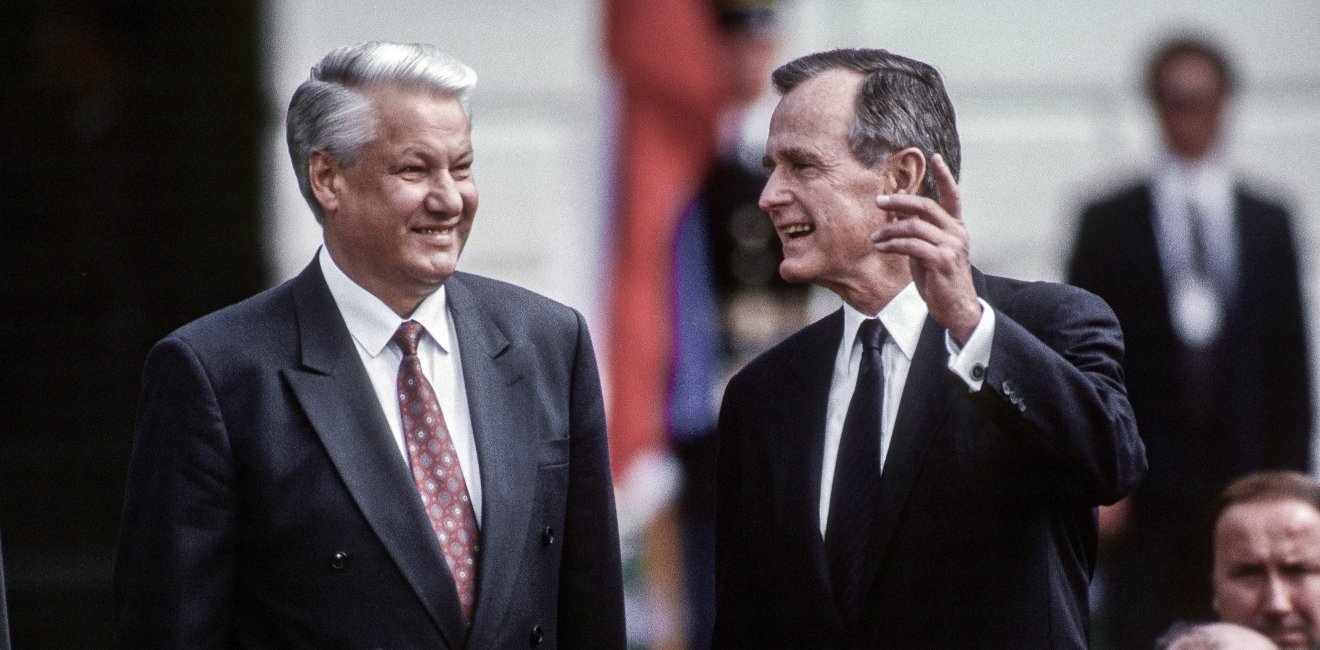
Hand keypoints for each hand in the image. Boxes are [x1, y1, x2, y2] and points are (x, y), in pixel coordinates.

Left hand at [871, 153, 981, 342]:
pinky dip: (892, 244)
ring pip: (913, 226)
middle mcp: (956, 233)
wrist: (955, 309)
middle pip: (925, 206)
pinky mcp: (941, 260)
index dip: (944, 176)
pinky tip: (881, 248)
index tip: (935, 157)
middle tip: (878, 200)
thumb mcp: (927, 251)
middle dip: (899, 200)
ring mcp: (951, 246)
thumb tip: (897, 210)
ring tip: (874, 238)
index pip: (952, 196)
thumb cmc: (939, 280)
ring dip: (889, 230)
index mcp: (956, 228)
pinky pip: (911, 245)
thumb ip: (917, 231)